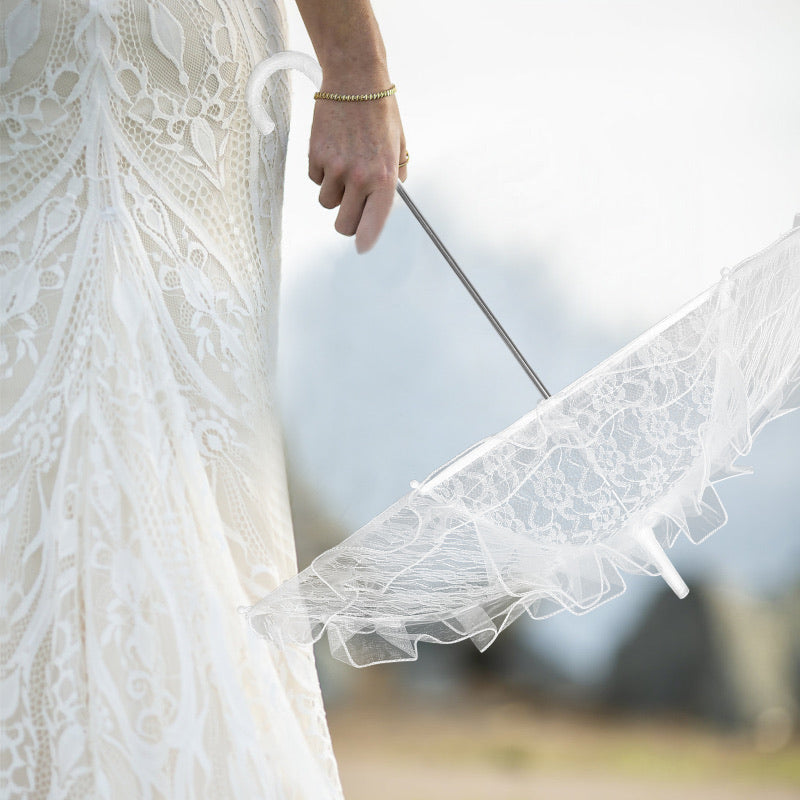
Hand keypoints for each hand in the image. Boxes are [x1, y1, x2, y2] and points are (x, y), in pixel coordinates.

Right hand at [308, 93, 406, 253]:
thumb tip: (386, 202)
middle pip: (344, 225)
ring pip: (327, 203)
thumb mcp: (399, 147)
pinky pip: (316, 181)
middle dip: (346, 222)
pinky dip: (322, 173)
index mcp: (385, 178)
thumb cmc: (380, 114)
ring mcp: (336, 168)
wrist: (355, 80)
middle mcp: (360, 177)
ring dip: (334, 193)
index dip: (366, 240)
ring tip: (344, 166)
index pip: (373, 223)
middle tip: (350, 208)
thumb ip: (396, 177)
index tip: (362, 247)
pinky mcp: (316, 156)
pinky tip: (333, 151)